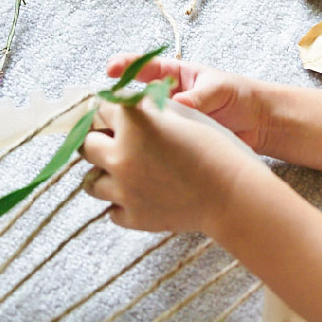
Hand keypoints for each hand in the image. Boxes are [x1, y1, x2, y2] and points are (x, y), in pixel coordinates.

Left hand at [79, 101, 267, 233]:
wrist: (234, 193)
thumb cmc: (217, 147)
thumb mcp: (184, 114)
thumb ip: (151, 107)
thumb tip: (130, 104)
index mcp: (131, 123)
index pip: (100, 109)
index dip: (109, 111)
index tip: (113, 115)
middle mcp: (119, 155)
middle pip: (86, 145)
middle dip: (98, 141)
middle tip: (114, 143)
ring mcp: (123, 190)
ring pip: (90, 183)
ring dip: (103, 175)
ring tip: (123, 173)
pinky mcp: (133, 217)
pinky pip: (112, 211)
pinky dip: (121, 204)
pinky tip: (138, 196)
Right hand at [105, 54, 273, 155]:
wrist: (261, 124)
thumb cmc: (240, 96)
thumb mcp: (218, 89)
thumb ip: (196, 97)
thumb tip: (177, 105)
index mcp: (174, 76)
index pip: (143, 67)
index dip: (124, 66)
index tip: (110, 70)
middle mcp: (166, 99)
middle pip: (134, 98)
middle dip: (118, 103)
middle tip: (106, 108)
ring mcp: (169, 123)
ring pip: (142, 125)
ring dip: (131, 129)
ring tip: (119, 135)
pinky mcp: (175, 144)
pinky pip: (157, 145)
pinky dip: (148, 149)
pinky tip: (142, 155)